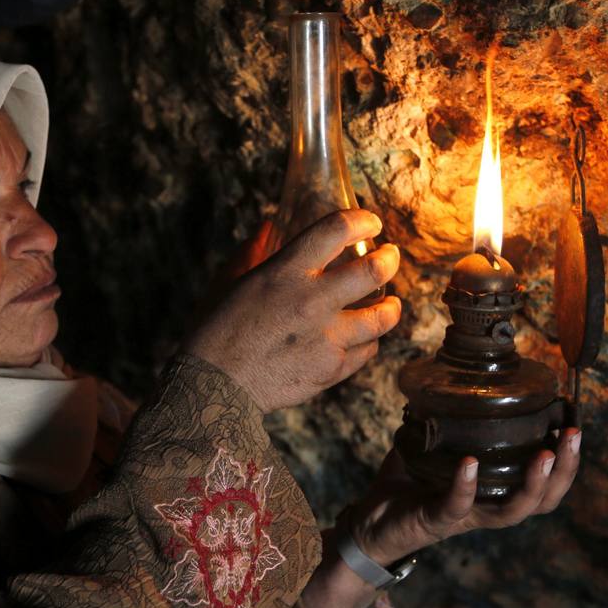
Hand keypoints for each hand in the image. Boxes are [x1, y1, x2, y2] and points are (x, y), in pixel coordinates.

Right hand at [184, 209, 400, 412]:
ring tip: (391, 303)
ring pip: (383, 316)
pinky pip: (367, 351)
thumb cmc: (216, 330)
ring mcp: (327, 337)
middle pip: (374, 270)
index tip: (371, 223)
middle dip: (390, 259)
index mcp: (286, 271)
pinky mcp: (332, 369)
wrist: (215, 386)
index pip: (337, 230)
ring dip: (392, 306)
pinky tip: (364, 338)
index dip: (363, 221)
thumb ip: (253, 250)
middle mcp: (313, 300)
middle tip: (390, 257)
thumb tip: (269, 226)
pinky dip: (369, 342)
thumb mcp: (229, 280)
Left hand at [347, 429, 582, 565]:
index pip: (544, 483)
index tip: (575, 424)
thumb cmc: (405, 486)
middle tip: (574, 435)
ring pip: (513, 510)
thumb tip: (450, 379)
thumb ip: (445, 422)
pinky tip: (471, 464)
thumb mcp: (432, 450)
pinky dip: (466, 486)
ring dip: (534, 483)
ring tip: (546, 455)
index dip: (566, 459)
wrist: (369, 524)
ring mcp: (465, 517)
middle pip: (543, 500)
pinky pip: (457, 506)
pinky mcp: (436, 521)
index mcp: (494, 491)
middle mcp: (488, 508)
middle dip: (564, 469)